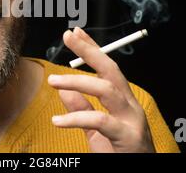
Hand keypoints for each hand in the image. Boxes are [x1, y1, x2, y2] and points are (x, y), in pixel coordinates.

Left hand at [48, 27, 154, 152]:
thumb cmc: (120, 153)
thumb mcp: (96, 130)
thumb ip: (82, 109)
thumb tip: (65, 90)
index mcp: (123, 102)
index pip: (108, 68)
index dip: (92, 48)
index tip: (75, 33)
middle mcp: (130, 106)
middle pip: (111, 70)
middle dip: (89, 51)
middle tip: (68, 37)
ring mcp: (131, 121)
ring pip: (106, 90)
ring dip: (77, 81)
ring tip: (53, 81)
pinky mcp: (128, 138)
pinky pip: (100, 121)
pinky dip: (76, 118)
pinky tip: (58, 120)